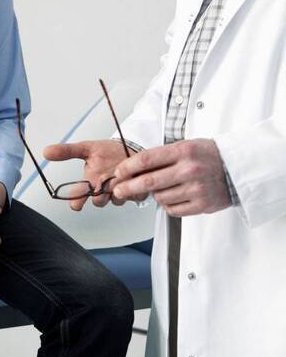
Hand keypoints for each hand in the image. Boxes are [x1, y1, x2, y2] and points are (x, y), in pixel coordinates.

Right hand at [43, 140, 137, 210]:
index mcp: (89, 182)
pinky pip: (133, 197)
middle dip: (100, 194)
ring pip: (115, 200)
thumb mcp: (87, 148)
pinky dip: (134, 187)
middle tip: (103, 182)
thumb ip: (67, 151)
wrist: (130, 148)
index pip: (77, 197)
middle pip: (97, 202)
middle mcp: (102, 190)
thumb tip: (46, 152)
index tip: (76, 204)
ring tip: (120, 176)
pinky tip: (133, 177)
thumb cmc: (108, 152)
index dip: (76, 202)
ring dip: (117, 190)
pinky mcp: (134, 192)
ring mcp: (118, 192)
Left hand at [112, 139, 231, 216]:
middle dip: (127, 188)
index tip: (118, 173)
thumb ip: (161, 157)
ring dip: (154, 195)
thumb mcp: (185, 146)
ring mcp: (196, 188)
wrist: (238, 169)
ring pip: (159, 197)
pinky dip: (168, 205)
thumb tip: (131, 169)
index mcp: (183, 151)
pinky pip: (172, 209)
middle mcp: (189, 169)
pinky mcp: (201, 205)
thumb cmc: (208, 156)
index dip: (127, 167)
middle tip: (118, 191)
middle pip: (148, 182)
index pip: (146, 159)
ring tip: (162, 189)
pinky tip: (174, 197)